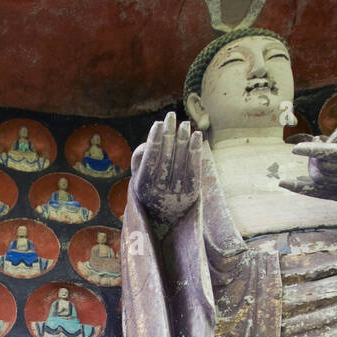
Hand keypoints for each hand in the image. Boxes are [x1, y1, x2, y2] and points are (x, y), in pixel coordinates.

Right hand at [132, 111, 202, 226]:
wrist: (165, 220)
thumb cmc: (150, 191)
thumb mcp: (138, 178)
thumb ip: (140, 160)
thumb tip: (149, 142)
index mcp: (143, 186)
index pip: (150, 158)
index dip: (155, 139)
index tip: (159, 123)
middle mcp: (159, 191)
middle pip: (166, 156)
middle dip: (169, 134)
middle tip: (172, 116)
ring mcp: (176, 193)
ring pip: (181, 160)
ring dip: (183, 139)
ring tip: (184, 124)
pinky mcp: (191, 194)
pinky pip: (194, 168)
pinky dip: (196, 151)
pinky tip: (197, 136)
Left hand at [280, 123, 336, 207]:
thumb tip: (320, 142)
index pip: (334, 153)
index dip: (313, 150)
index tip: (295, 148)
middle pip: (323, 166)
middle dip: (313, 156)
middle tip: (315, 149)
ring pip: (318, 179)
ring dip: (310, 166)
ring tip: (315, 158)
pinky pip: (316, 194)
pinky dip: (299, 188)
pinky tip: (284, 183)